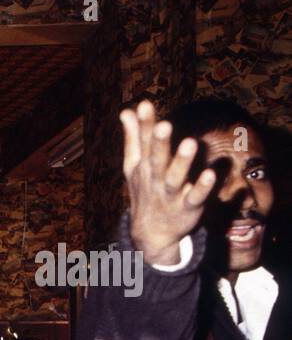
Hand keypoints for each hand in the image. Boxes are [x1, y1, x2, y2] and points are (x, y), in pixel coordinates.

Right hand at [122, 100, 216, 264]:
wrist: (150, 234)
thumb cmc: (145, 192)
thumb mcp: (134, 166)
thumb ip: (134, 138)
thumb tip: (127, 111)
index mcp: (143, 166)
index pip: (143, 143)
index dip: (145, 124)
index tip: (145, 104)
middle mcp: (155, 179)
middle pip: (156, 159)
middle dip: (159, 142)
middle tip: (165, 124)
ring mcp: (171, 194)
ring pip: (175, 178)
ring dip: (183, 162)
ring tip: (190, 142)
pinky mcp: (189, 207)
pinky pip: (196, 197)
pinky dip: (203, 187)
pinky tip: (212, 174)